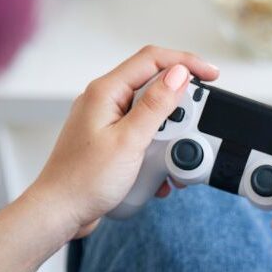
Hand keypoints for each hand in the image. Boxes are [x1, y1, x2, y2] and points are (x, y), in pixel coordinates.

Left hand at [28, 45, 218, 237]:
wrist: (61, 211)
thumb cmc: (84, 180)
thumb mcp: (129, 141)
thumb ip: (156, 105)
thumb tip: (179, 75)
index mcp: (105, 92)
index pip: (152, 59)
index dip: (186, 62)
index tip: (211, 75)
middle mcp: (105, 101)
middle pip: (155, 86)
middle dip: (180, 107)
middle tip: (193, 125)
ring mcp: (108, 120)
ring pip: (153, 113)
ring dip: (171, 133)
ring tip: (173, 154)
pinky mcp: (113, 139)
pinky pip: (145, 133)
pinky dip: (159, 149)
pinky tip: (160, 169)